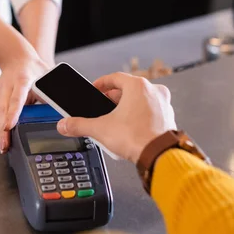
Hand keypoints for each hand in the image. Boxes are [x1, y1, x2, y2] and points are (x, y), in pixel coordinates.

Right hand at [0, 49, 47, 153]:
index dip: (13, 113)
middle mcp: (8, 85)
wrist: (16, 57)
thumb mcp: (46, 78)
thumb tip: (65, 112)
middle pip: (4, 109)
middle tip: (6, 144)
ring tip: (4, 146)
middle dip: (3, 129)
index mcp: (22, 80)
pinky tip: (2, 137)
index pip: (17, 98)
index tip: (10, 126)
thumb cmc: (33, 68)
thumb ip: (52, 94)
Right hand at [57, 72, 175, 163]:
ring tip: (115, 120)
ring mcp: (163, 104)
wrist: (159, 155)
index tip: (95, 89)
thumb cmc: (138, 138)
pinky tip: (130, 128)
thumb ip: (80, 125)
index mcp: (138, 86)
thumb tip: (66, 124)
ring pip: (141, 100)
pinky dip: (140, 116)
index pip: (115, 78)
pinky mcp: (167, 118)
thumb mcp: (100, 129)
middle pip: (128, 89)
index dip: (101, 83)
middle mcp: (154, 91)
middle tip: (103, 107)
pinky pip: (150, 111)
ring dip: (128, 107)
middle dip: (113, 98)